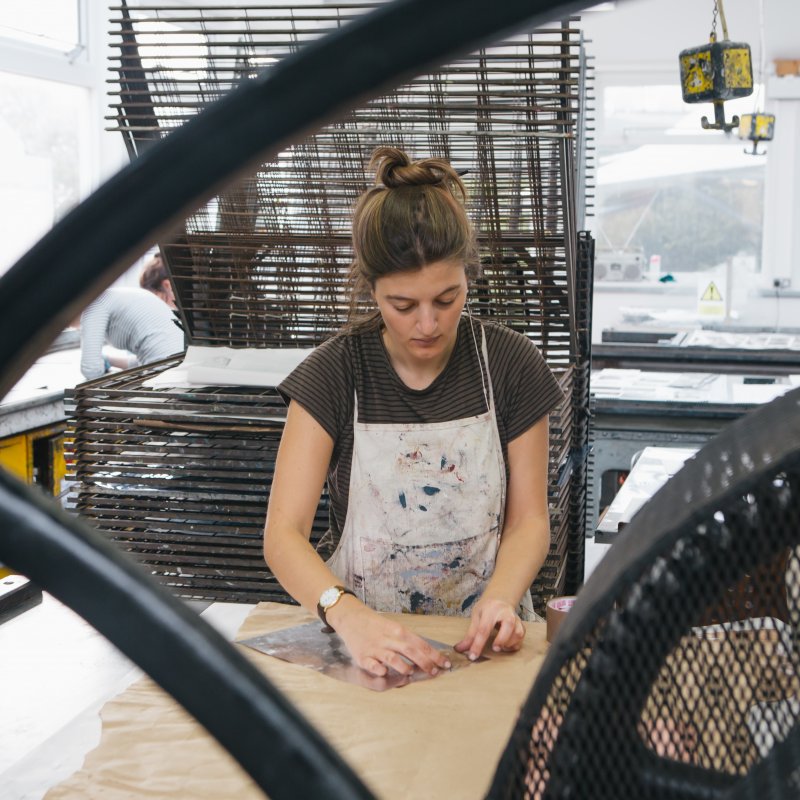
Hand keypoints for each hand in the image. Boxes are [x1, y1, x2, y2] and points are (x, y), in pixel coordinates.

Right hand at [328, 597, 451, 677]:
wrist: (351, 618)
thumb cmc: (376, 625)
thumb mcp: (394, 628)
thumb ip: (407, 641)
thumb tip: (426, 655)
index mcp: (398, 630)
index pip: (420, 643)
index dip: (434, 654)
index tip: (445, 663)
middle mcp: (389, 639)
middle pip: (410, 651)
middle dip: (425, 663)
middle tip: (435, 672)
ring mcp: (375, 648)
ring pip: (393, 659)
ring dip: (405, 667)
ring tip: (411, 673)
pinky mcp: (363, 656)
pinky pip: (373, 665)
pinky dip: (380, 670)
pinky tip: (386, 673)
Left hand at [454, 595, 524, 660]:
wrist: (500, 599)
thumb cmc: (487, 608)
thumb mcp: (476, 616)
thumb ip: (470, 634)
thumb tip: (459, 649)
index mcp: (491, 609)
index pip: (484, 628)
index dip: (477, 644)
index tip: (472, 656)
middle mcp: (506, 612)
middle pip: (508, 625)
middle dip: (502, 639)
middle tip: (495, 649)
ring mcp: (515, 619)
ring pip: (518, 632)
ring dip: (509, 643)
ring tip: (499, 646)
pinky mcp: (521, 625)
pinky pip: (521, 638)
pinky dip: (514, 645)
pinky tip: (506, 646)